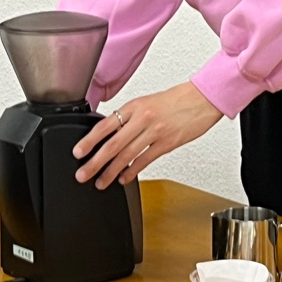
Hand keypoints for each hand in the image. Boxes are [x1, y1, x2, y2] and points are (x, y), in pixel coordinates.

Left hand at [73, 82, 223, 187]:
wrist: (203, 98)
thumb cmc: (177, 100)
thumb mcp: (147, 102)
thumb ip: (129, 117)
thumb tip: (111, 132)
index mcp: (134, 106)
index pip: (105, 125)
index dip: (89, 141)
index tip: (78, 152)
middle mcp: (142, 119)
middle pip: (112, 144)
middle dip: (94, 162)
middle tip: (82, 174)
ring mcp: (154, 132)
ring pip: (126, 155)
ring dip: (110, 172)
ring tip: (100, 182)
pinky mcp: (167, 144)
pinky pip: (144, 160)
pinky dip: (132, 171)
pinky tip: (123, 179)